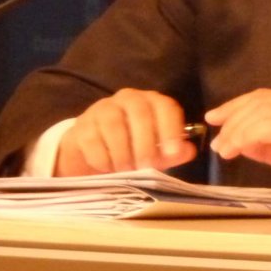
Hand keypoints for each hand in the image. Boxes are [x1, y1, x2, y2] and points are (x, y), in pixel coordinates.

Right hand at [56, 88, 196, 176]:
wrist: (90, 151)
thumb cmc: (130, 148)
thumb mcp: (155, 151)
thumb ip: (172, 152)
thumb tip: (188, 151)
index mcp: (151, 102)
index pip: (165, 106)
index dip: (171, 129)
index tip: (173, 153)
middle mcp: (127, 99)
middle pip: (140, 113)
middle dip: (146, 143)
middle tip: (147, 166)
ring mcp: (102, 109)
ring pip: (114, 125)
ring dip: (123, 152)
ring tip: (127, 171)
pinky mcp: (82, 125)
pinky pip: (93, 140)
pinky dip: (102, 158)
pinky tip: (107, 168)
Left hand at [205, 89, 270, 214]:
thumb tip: (243, 142)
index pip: (264, 98)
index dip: (236, 105)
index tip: (215, 118)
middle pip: (260, 100)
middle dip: (232, 118)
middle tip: (217, 141)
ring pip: (264, 111)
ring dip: (238, 129)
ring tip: (224, 149)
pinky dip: (252, 134)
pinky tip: (240, 148)